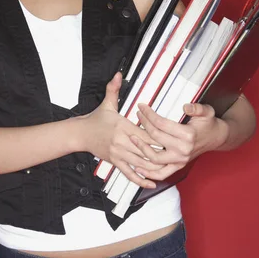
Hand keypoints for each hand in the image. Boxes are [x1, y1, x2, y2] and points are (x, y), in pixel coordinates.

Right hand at [82, 73, 163, 187]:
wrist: (80, 134)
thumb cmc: (95, 119)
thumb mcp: (106, 103)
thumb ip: (113, 88)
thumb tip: (118, 74)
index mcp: (122, 127)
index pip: (145, 133)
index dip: (159, 137)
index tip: (173, 139)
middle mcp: (121, 142)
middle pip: (145, 150)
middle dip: (161, 154)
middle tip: (178, 156)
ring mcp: (118, 154)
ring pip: (140, 163)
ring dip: (155, 167)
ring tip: (170, 168)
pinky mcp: (115, 162)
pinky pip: (129, 173)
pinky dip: (141, 179)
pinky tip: (152, 182)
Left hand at [130, 102, 229, 180]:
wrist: (216, 138)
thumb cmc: (209, 123)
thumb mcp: (207, 111)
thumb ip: (197, 108)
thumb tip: (186, 106)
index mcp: (188, 135)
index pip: (161, 124)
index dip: (149, 114)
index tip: (141, 107)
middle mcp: (183, 150)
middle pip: (155, 137)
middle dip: (144, 124)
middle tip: (138, 115)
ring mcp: (180, 160)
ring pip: (155, 158)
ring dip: (142, 149)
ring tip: (132, 138)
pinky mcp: (178, 166)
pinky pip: (161, 173)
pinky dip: (149, 173)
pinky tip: (138, 167)